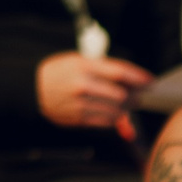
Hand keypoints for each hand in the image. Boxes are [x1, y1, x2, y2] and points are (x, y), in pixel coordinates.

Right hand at [36, 51, 152, 128]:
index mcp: (84, 66)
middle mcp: (83, 84)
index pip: (120, 72)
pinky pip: (107, 121)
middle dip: (135, 96)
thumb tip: (130, 77)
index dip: (139, 78)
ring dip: (126, 109)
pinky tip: (115, 112)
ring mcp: (80, 103)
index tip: (151, 81)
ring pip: (117, 110)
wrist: (31, 88)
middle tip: (139, 95)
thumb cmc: (58, 72)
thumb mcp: (77, 60)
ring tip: (126, 103)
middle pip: (122, 94)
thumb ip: (103, 68)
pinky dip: (116, 118)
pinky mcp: (78, 118)